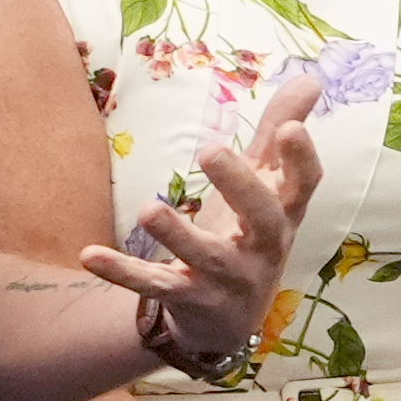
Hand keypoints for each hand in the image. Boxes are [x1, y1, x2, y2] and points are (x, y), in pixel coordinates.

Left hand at [88, 68, 320, 369]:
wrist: (226, 321)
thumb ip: (279, 136)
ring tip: (150, 209)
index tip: (292, 129)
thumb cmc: (247, 237)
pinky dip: (123, 272)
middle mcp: (264, 247)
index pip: (304, 185)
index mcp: (284, 213)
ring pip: (207, 257)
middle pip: (263, 218)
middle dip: (240, 186)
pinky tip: (90, 255)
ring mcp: (228, 277)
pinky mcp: (189, 298)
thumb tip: (310, 78)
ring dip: (179, 235)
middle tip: (212, 151)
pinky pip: (155, 286)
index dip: (302, 159)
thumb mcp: (268, 189)